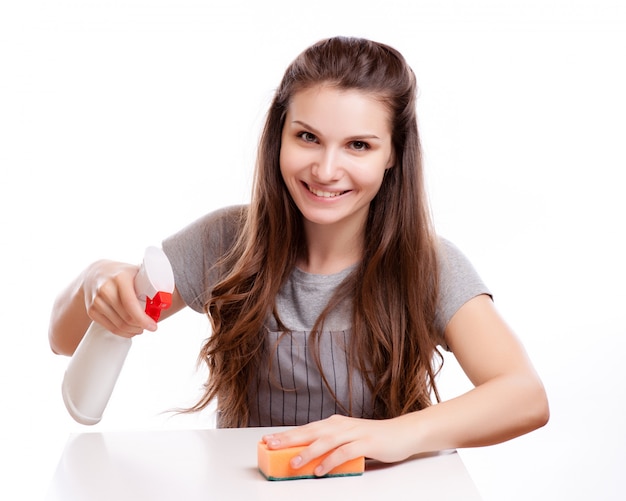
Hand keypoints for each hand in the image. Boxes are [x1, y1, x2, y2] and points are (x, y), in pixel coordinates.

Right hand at [83, 260, 156, 336]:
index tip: (153, 326)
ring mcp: (96, 301)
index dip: (143, 319)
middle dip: (141, 326)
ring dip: (132, 331)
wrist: (94, 274)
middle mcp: (106, 289)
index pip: (131, 305)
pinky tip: (130, 330)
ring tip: (141, 328)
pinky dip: (122, 332)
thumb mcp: (135, 271)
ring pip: (118, 325)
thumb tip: (167, 294)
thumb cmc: (121, 273)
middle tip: (150, 327)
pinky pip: (109, 327)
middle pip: (126, 318)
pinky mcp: (91, 310)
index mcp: (120, 279)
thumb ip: (149, 280)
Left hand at [261, 414, 413, 476]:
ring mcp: (354, 433)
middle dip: (289, 439)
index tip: (267, 440)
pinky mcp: (366, 443)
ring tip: (293, 462)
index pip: (306, 429)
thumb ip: (330, 445)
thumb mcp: (348, 439)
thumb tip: (307, 458)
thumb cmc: (374, 438)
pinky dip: (331, 461)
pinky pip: (345, 452)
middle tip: (270, 445)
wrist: (403, 433)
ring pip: (326, 441)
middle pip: (310, 431)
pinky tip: (320, 470)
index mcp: (334, 423)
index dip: (286, 435)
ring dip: (308, 451)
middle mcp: (341, 425)